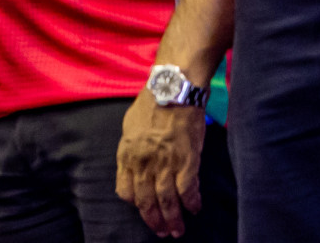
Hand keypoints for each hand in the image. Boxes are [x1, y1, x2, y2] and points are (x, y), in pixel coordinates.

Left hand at [116, 90, 204, 236]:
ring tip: (177, 230)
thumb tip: (133, 166)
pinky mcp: (187, 161)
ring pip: (167, 200)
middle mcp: (143, 163)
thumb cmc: (150, 105)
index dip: (134, 203)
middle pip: (146, 200)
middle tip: (161, 232)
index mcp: (127, 154)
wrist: (171, 91)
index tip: (142, 208)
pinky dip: (191, 203)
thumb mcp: (129, 128)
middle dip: (154, 220)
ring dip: (173, 219)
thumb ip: (131, 150)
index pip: (125, 190)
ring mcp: (165, 163)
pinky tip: (194, 210)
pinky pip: (188, 190)